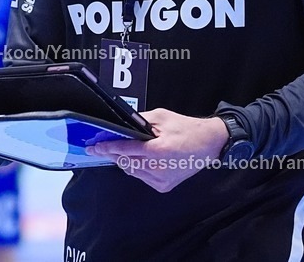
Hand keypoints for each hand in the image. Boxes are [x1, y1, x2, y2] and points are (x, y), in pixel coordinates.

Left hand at [87, 108, 228, 192]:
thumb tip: (122, 125)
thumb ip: (140, 121)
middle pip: (125, 162)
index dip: (107, 148)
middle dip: (114, 154)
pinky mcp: (163, 186)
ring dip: (125, 160)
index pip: (125, 150)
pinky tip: (141, 158)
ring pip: (132, 171)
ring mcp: (161, 179)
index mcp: (158, 150)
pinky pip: (142, 176)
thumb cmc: (187, 129)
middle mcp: (159, 168)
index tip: (94, 148)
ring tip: (124, 150)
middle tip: (102, 147)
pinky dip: (137, 167)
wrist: (209, 144)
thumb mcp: (162, 117)